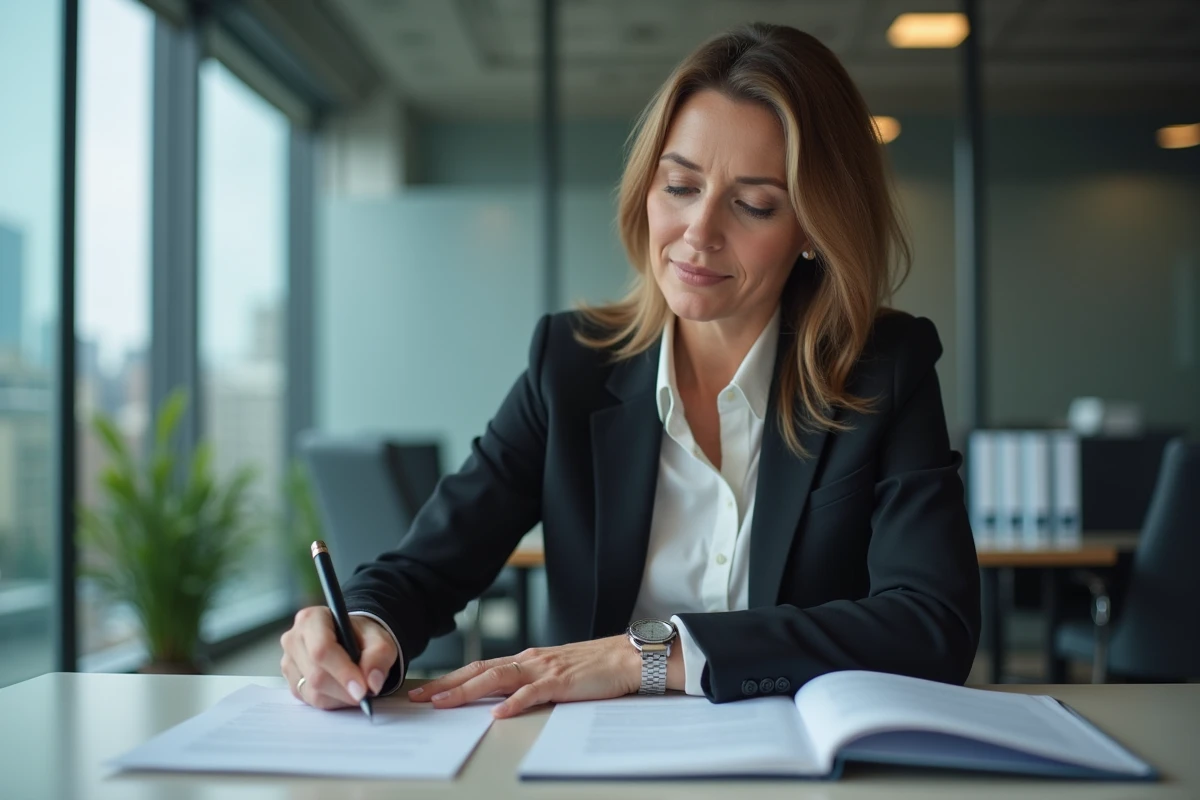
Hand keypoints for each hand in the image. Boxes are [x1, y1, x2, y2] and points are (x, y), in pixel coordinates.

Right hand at [280, 606, 397, 709]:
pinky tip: (343, 690)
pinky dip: (332, 701)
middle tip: (366, 693)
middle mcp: (293, 639)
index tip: (362, 690)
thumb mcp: (379, 639)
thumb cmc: (361, 636)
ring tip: (356, 687)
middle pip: (316, 675)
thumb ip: (379, 655)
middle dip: (344, 689)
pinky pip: (310, 700)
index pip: (322, 649)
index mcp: (312, 619)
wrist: (350, 640)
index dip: (342, 672)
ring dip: (340, 697)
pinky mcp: (291, 681)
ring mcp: (289, 662)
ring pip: (312, 692)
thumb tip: (372, 682)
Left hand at [409, 635, 642, 717]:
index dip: (453, 678)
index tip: (429, 691)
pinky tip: (498, 712)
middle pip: (480, 670)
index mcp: (528, 659)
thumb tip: (505, 697)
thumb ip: (532, 681)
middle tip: (420, 697)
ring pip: (497, 678)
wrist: (626, 657)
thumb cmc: (595, 667)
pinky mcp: (561, 682)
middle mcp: (530, 660)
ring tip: (444, 703)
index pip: (482, 667)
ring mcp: (544, 669)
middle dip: (448, 684)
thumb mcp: (556, 672)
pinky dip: (513, 702)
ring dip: (468, 691)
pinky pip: (532, 692)